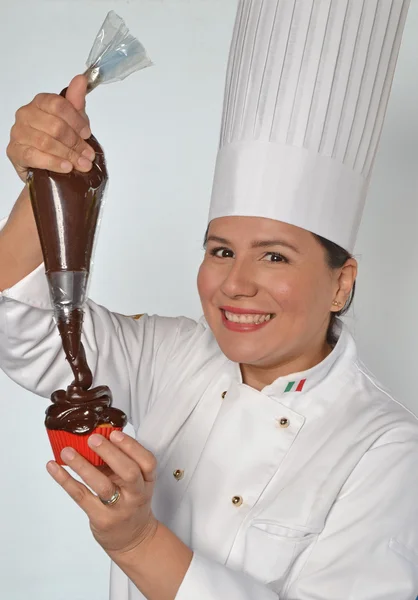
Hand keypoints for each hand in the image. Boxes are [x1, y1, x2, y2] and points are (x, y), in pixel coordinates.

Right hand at [7, 74, 95, 181]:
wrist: (43, 164)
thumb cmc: (58, 140)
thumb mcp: (72, 120)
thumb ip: (75, 101)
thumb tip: (81, 79)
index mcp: (40, 103)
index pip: (58, 105)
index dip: (76, 120)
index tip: (87, 134)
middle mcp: (25, 114)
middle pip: (54, 126)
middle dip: (75, 143)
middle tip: (88, 155)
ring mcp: (18, 132)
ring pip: (46, 142)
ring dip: (68, 155)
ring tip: (82, 164)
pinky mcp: (14, 151)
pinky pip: (34, 156)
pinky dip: (53, 162)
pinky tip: (66, 167)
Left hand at [46, 431, 158, 554]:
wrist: (133, 538)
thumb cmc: (131, 502)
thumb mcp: (136, 483)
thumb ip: (120, 463)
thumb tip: (95, 437)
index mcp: (147, 481)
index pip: (147, 462)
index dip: (132, 447)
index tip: (115, 434)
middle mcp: (136, 495)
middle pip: (129, 472)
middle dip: (110, 453)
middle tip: (93, 438)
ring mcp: (119, 508)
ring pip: (102, 486)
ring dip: (83, 466)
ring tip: (67, 452)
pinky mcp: (101, 518)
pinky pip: (81, 496)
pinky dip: (65, 480)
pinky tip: (53, 467)